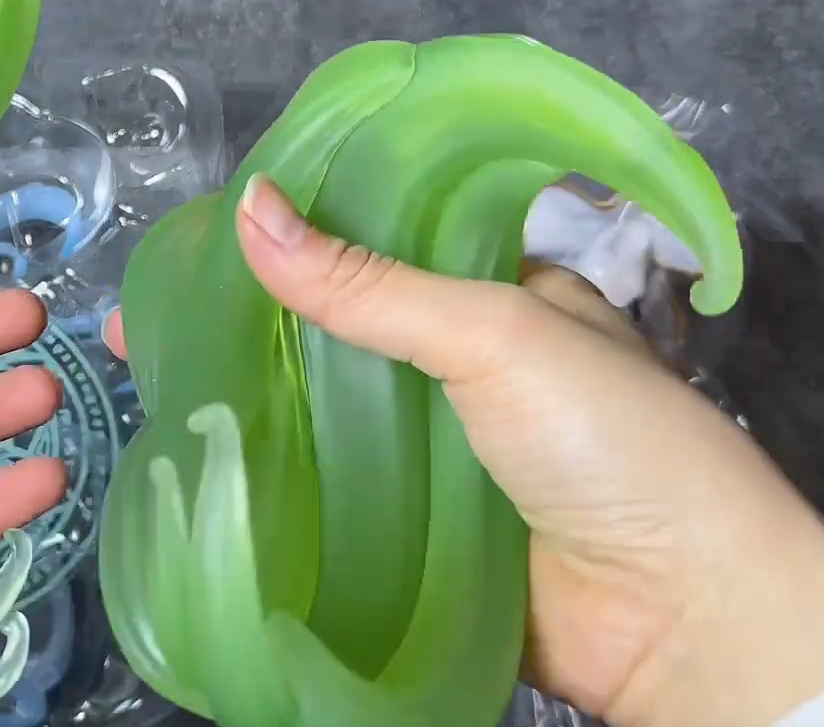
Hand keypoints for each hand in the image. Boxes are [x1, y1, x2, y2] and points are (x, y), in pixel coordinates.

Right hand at [104, 174, 823, 726]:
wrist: (677, 613)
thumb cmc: (607, 442)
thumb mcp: (494, 333)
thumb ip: (370, 283)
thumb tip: (250, 209)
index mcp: (496, 292)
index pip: (378, 241)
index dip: (294, 232)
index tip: (201, 237)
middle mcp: (461, 365)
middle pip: (337, 331)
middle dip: (247, 322)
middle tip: (146, 324)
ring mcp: (434, 451)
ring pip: (325, 412)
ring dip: (247, 399)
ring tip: (149, 380)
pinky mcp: (414, 526)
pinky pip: (333, 489)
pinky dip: (274, 475)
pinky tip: (199, 460)